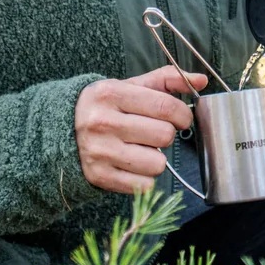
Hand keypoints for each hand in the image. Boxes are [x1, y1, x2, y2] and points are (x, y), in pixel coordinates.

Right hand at [75, 66, 206, 193]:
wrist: (63, 129)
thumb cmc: (107, 105)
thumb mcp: (131, 86)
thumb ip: (166, 79)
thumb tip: (201, 80)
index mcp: (111, 94)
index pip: (165, 107)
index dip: (183, 115)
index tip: (183, 118)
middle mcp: (103, 122)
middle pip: (164, 135)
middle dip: (168, 134)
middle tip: (157, 132)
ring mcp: (100, 151)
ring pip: (157, 164)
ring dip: (158, 158)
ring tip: (143, 148)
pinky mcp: (99, 176)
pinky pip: (144, 185)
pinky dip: (145, 176)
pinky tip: (134, 163)